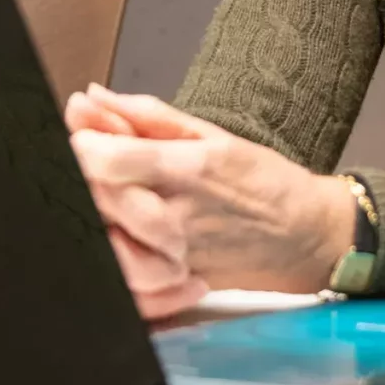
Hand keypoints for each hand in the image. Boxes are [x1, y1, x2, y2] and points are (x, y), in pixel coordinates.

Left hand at [66, 88, 353, 308]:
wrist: (304, 233)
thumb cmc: (261, 180)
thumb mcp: (210, 134)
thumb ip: (146, 116)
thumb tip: (90, 97)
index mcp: (187, 170)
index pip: (110, 161)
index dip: (82, 144)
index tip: (80, 135)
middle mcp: (177, 218)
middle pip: (100, 202)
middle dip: (81, 178)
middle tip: (86, 164)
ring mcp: (176, 257)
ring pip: (110, 251)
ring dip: (96, 224)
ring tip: (100, 204)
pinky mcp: (177, 284)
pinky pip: (133, 288)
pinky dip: (118, 268)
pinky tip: (117, 243)